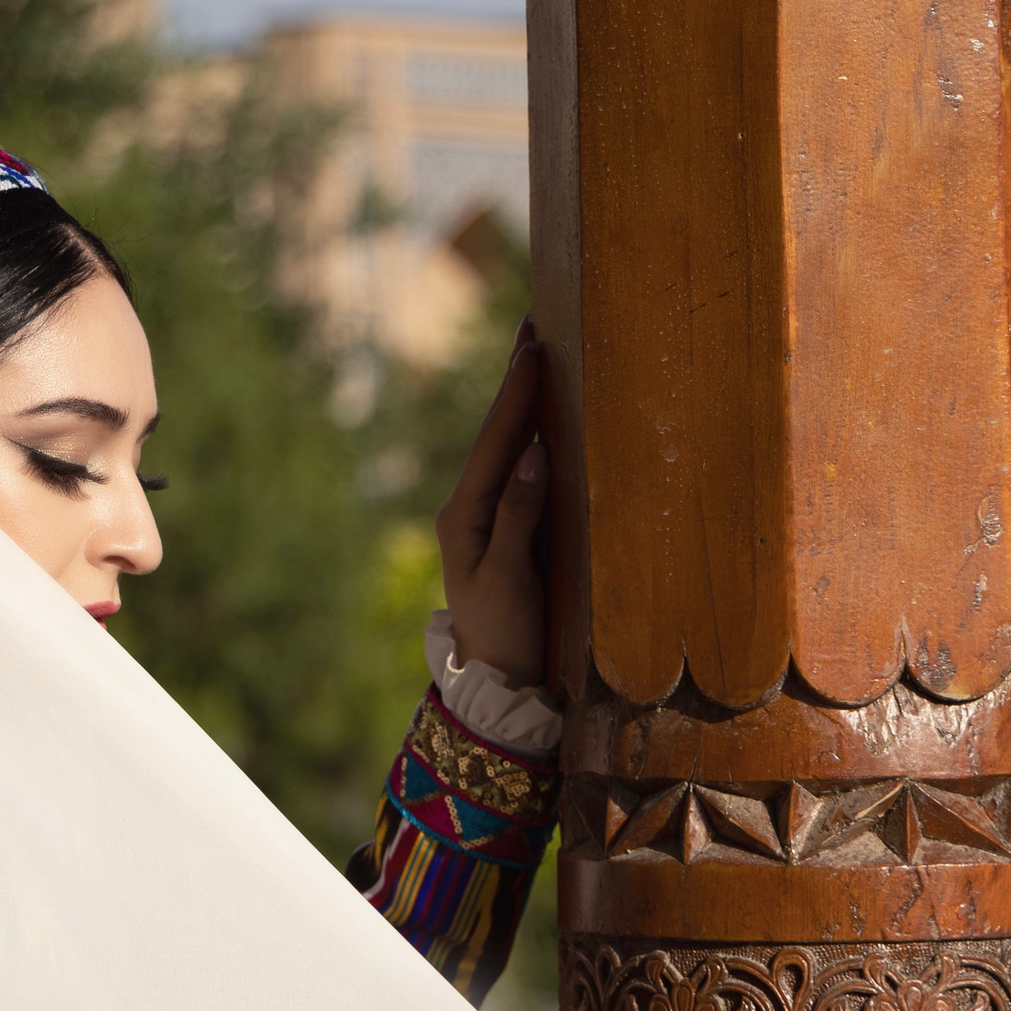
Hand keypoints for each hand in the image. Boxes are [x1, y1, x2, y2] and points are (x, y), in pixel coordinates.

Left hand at [435, 319, 548, 687]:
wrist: (501, 683)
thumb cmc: (506, 636)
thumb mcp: (508, 578)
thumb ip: (518, 517)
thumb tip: (531, 455)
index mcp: (463, 515)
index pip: (496, 442)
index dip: (515, 395)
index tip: (533, 348)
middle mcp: (471, 508)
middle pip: (497, 434)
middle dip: (516, 384)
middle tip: (531, 327)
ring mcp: (488, 518)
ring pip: (507, 448)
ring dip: (524, 404)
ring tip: (538, 357)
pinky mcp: (508, 529)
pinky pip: (520, 471)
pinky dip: (532, 437)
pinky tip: (546, 417)